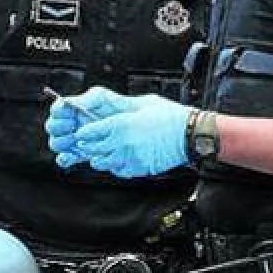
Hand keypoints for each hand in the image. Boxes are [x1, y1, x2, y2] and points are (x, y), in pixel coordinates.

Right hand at [45, 85, 129, 165]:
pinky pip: (64, 159)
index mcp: (70, 109)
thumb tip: (71, 103)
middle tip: (73, 127)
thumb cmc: (115, 107)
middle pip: (52, 127)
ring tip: (76, 140)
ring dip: (63, 142)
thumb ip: (87, 98)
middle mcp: (67, 125)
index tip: (70, 115)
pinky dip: (65, 158)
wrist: (130, 125)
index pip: (56, 110)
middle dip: (59, 127)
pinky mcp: (78, 154)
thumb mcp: (102, 98)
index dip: (59, 113)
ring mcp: (71, 140)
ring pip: (56, 143)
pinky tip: (72, 156)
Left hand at [48, 87, 192, 177]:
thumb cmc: (169, 116)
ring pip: (102, 163)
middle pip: (92, 149)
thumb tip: (104, 102)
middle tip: (91, 142)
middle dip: (89, 145)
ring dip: (100, 157)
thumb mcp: (142, 103)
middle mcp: (121, 143)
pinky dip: (115, 165)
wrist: (189, 134)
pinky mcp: (138, 169)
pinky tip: (120, 158)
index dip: (84, 133)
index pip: (89, 132)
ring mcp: (129, 158)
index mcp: (120, 124)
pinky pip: (117, 171)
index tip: (83, 133)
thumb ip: (120, 104)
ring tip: (104, 151)